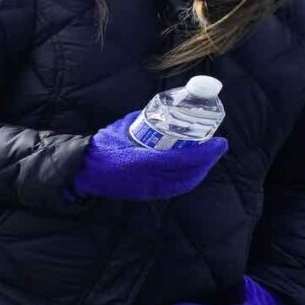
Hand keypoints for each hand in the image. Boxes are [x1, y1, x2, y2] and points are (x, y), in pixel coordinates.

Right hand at [71, 115, 227, 201]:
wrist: (84, 170)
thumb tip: (165, 111)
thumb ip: (145, 120)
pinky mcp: (147, 193)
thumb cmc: (100, 147)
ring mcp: (149, 188)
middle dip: (208, 160)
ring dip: (200, 170)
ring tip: (206, 157)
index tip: (220, 141)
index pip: (185, 159)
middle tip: (216, 145)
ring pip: (185, 182)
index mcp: (144, 161)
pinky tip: (192, 170)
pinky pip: (175, 188)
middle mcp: (150, 178)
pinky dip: (188, 179)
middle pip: (190, 172)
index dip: (206, 152)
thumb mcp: (123, 127)